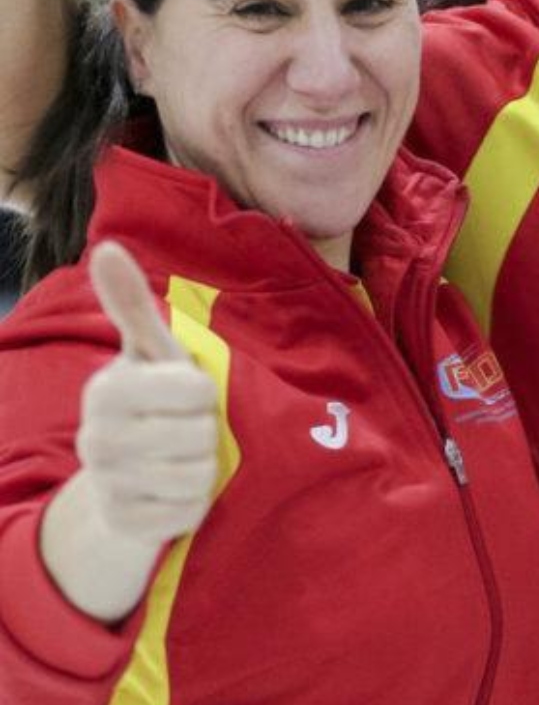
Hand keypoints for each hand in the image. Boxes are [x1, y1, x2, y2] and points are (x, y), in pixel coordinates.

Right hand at [71, 242, 219, 548]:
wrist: (125, 478)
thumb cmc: (152, 401)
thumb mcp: (149, 354)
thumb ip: (132, 305)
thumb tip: (107, 248)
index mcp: (106, 391)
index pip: (197, 391)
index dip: (204, 394)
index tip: (184, 397)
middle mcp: (96, 439)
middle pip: (200, 435)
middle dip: (205, 432)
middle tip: (184, 431)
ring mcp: (107, 486)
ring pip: (198, 476)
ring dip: (203, 469)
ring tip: (180, 459)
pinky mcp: (126, 525)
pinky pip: (189, 512)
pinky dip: (193, 504)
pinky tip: (171, 493)